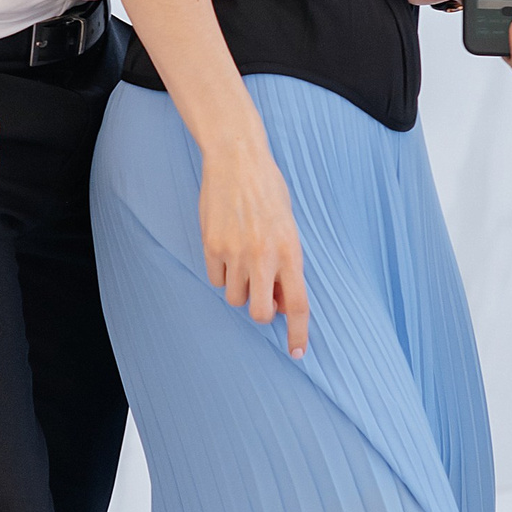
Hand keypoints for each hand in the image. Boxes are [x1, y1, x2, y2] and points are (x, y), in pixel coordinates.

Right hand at [199, 131, 309, 357]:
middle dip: (261, 309)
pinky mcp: (212, 245)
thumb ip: (287, 263)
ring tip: (242, 260)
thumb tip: (281, 298)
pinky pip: (215, 278)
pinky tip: (226, 246)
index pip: (298, 304)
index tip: (298, 352)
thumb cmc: (268, 190)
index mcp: (290, 251)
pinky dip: (221, 271)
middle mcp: (264, 256)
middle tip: (262, 292)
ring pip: (234, 298)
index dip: (299, 333)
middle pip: (261, 312)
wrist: (237, 159)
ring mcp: (236, 252)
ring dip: (239, 288)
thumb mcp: (288, 226)